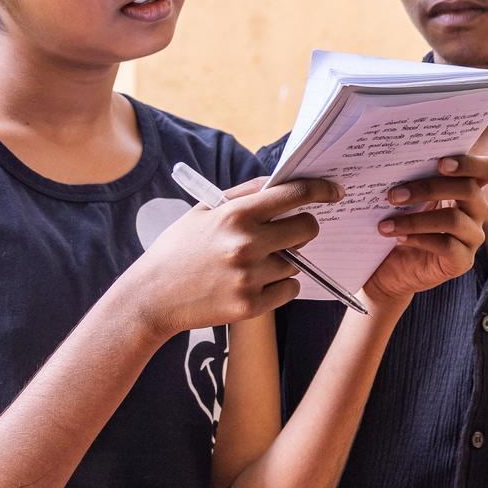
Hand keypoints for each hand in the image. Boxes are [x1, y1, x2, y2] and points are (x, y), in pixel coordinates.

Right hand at [120, 177, 336, 337]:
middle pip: (308, 229)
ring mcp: (250, 276)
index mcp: (235, 215)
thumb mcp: (204, 211)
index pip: (293, 195)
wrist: (152, 297)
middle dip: (305, 227)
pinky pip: (289, 290)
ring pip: (297, 263)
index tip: (335, 191)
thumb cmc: (179, 249)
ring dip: (286, 260)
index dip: (320, 190)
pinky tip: (253, 282)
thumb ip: (244, 194)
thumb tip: (281, 183)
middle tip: (291, 231)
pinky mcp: (251, 304)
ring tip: (253, 262)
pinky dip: (279, 286)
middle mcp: (246, 244)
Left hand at [362, 153, 487, 303]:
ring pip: (454, 220)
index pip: (485, 169)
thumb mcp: (406, 198)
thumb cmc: (399, 223)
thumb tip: (389, 162)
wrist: (391, 267)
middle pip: (468, 190)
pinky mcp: (463, 261)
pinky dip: (419, 240)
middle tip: (393, 195)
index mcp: (467, 188)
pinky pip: (448, 247)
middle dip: (428, 188)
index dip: (469, 163)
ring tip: (385, 224)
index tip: (440, 162)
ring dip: (415, 220)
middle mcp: (476, 211)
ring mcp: (472, 237)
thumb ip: (410, 178)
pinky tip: (398, 238)